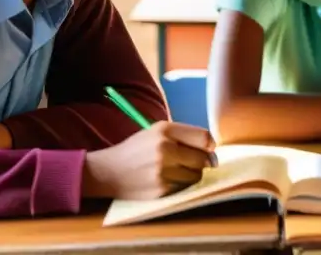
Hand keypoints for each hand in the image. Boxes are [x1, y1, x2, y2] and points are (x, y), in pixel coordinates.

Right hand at [82, 121, 215, 199]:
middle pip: (203, 158)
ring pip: (196, 175)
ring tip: (178, 170)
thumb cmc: (137, 149)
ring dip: (193, 174)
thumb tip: (212, 151)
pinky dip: (180, 184)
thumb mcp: (157, 132)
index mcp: (165, 130)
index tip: (209, 149)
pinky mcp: (160, 189)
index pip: (204, 137)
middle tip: (195, 162)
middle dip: (204, 161)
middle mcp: (164, 148)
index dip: (210, 145)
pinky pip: (183, 187)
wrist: (108, 171)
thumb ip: (184, 136)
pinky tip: (168, 179)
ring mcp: (162, 170)